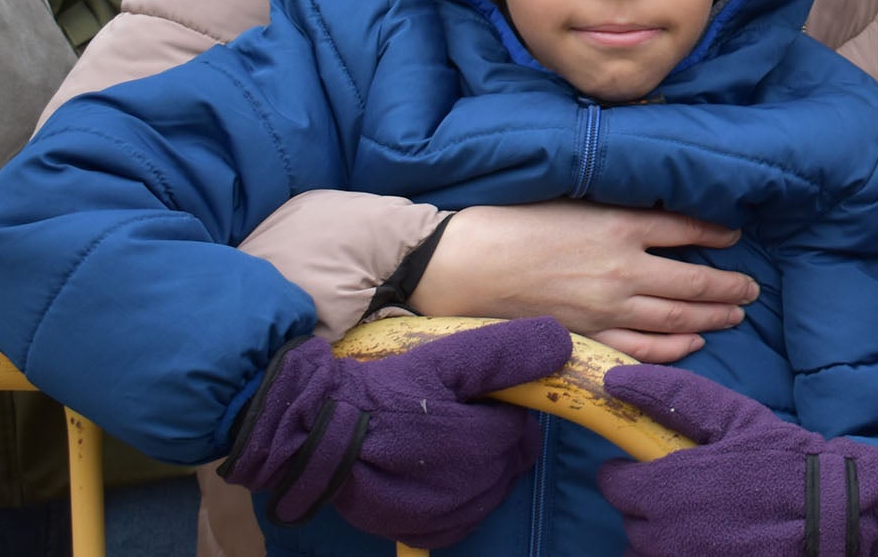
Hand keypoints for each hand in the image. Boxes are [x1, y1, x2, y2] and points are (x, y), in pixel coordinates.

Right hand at [221, 316, 568, 545]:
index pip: (519, 424)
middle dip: (490, 435)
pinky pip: (461, 516)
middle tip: (448, 416)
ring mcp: (450, 515)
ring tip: (432, 442)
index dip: (497, 406)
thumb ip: (505, 353)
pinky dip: (454, 496)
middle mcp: (475, 488)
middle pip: (508, 457)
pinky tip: (426, 473)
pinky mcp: (424, 533)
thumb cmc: (383, 392)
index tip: (468, 395)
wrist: (315, 435)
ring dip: (474, 466)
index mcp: (487, 444)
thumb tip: (562, 343)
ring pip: (488, 486)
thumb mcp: (445, 359)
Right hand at [409, 203, 758, 362]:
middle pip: (693, 282)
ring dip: (713, 317)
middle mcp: (623, 269)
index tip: (736, 237)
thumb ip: (618, 210)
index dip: (718, 234)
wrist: (464, 263)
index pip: (688, 229)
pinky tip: (693, 344)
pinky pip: (642, 348)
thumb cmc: (513, 222)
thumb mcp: (575, 198)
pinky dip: (674, 349)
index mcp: (620, 225)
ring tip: (736, 314)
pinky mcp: (587, 336)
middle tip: (751, 289)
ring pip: (676, 319)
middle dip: (729, 287)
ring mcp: (606, 308)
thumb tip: (656, 213)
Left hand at [598, 363, 877, 556]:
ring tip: (699, 520)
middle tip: (686, 489)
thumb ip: (673, 396)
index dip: (629, 471)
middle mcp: (662, 535)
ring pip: (647, 550)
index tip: (649, 465)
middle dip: (650, 503)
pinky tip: (712, 540)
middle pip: (631, 521)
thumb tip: (615, 378)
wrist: (834, 516)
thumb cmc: (783, 462)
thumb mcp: (734, 417)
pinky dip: (684, 552)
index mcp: (664, 488)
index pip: (614, 485)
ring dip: (662, 536)